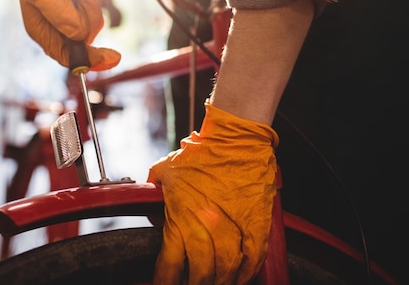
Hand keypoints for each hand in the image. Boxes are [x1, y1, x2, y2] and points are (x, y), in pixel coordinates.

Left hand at [147, 103, 277, 284]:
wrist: (236, 139)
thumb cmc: (201, 152)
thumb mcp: (166, 170)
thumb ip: (154, 192)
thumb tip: (152, 211)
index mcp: (181, 217)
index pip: (170, 265)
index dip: (166, 282)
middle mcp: (206, 227)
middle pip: (200, 274)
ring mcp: (233, 227)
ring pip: (227, 270)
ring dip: (221, 282)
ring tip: (217, 284)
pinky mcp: (257, 225)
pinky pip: (253, 259)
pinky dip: (248, 272)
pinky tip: (241, 277)